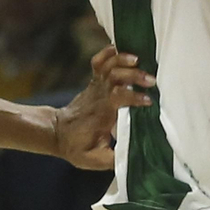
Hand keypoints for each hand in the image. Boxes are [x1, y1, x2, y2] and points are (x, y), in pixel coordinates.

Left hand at [54, 47, 155, 169]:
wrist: (57, 132)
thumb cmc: (76, 146)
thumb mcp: (91, 159)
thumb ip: (110, 159)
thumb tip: (128, 158)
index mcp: (102, 113)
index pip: (118, 98)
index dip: (133, 97)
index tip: (148, 101)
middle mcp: (99, 95)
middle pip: (115, 77)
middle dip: (134, 76)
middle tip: (152, 79)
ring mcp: (95, 86)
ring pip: (108, 66)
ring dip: (122, 60)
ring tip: (139, 59)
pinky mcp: (94, 82)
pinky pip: (98, 62)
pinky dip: (108, 53)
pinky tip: (121, 49)